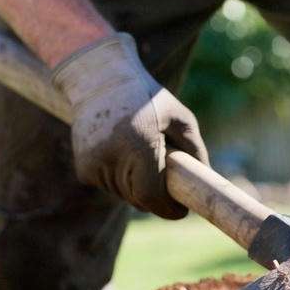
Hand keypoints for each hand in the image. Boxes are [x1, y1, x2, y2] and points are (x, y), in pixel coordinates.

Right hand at [53, 34, 207, 218]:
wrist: (99, 79)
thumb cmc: (146, 98)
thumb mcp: (179, 117)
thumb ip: (195, 150)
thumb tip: (205, 179)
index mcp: (138, 144)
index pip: (151, 196)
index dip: (168, 209)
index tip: (181, 210)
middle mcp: (112, 157)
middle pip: (139, 199)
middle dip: (156, 198)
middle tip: (168, 183)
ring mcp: (94, 164)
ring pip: (124, 195)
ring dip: (137, 187)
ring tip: (142, 157)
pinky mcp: (84, 168)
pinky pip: (109, 187)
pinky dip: (120, 179)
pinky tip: (122, 153)